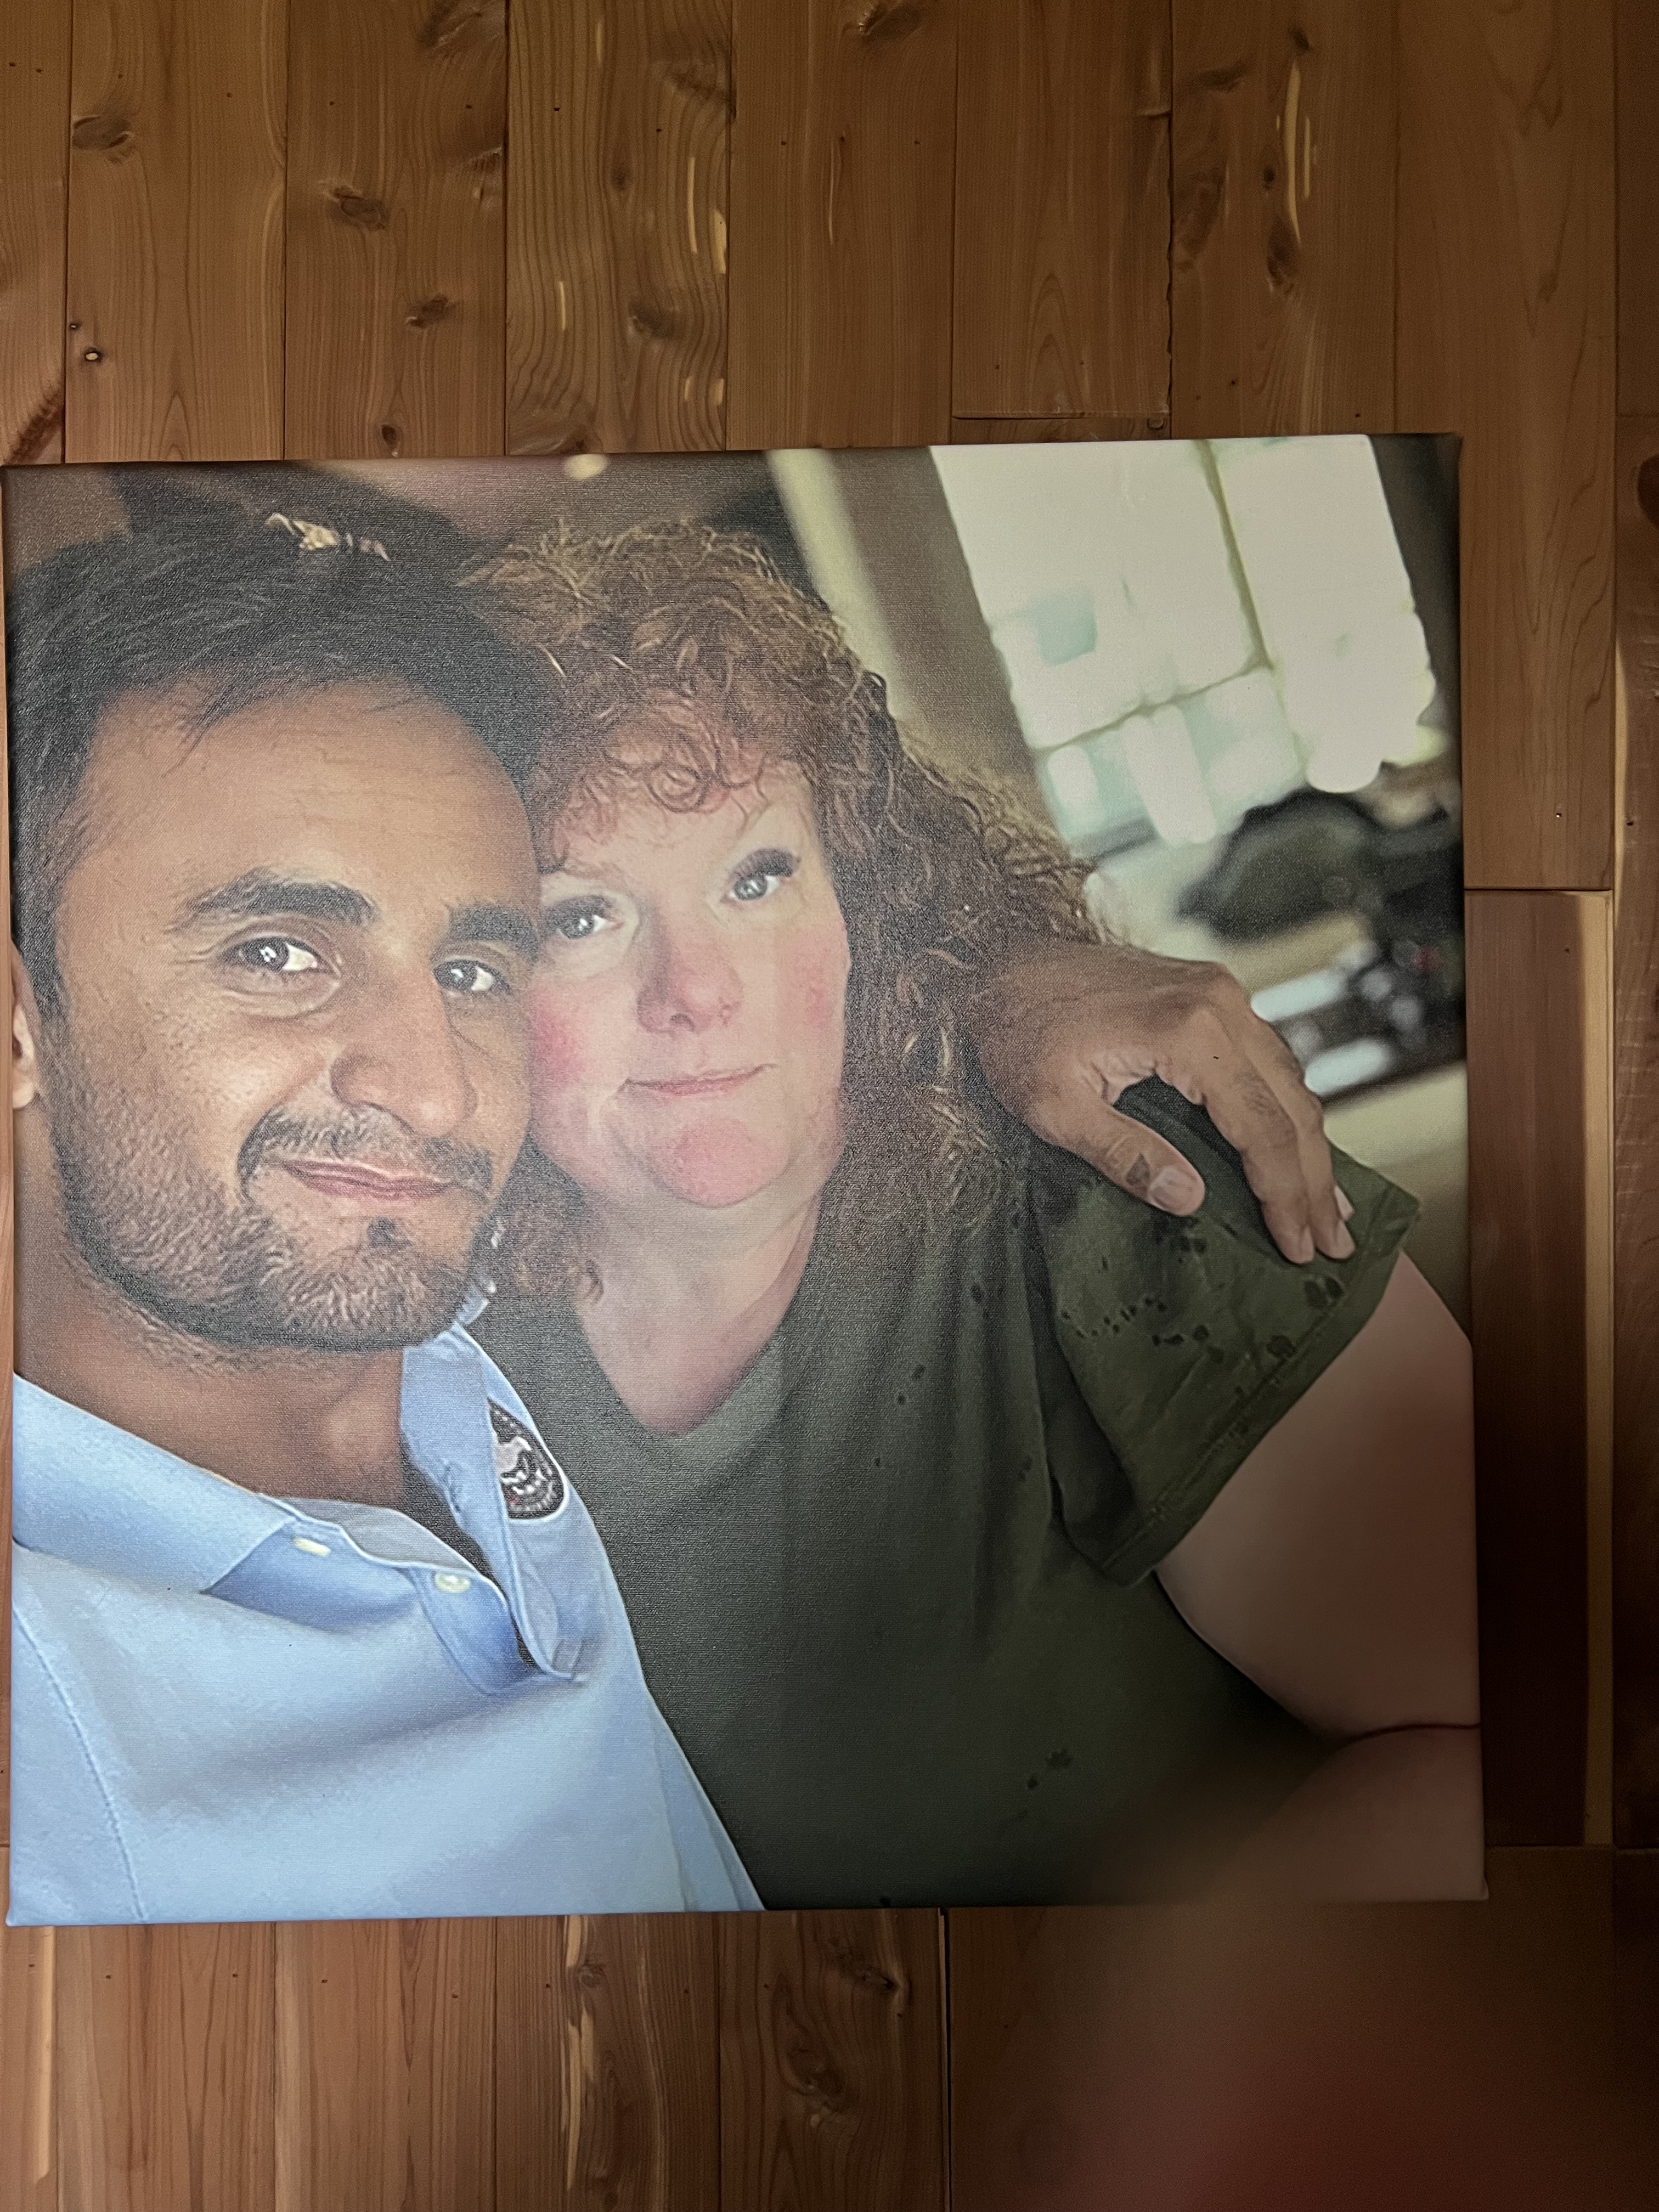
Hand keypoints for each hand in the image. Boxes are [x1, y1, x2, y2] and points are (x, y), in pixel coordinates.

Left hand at [965, 939, 1353, 1263]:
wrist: (999, 965)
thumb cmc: (1017, 1033)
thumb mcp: (1054, 1108)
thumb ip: (1125, 1154)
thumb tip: (1190, 1199)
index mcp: (1187, 1030)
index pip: (1260, 1127)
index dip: (1283, 1193)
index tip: (1297, 1247)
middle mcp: (1219, 1002)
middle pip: (1292, 1105)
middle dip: (1316, 1181)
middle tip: (1332, 1243)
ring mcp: (1220, 992)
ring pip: (1290, 1081)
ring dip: (1309, 1147)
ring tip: (1325, 1209)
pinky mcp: (1211, 994)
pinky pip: (1268, 1060)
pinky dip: (1286, 1110)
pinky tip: (1296, 1147)